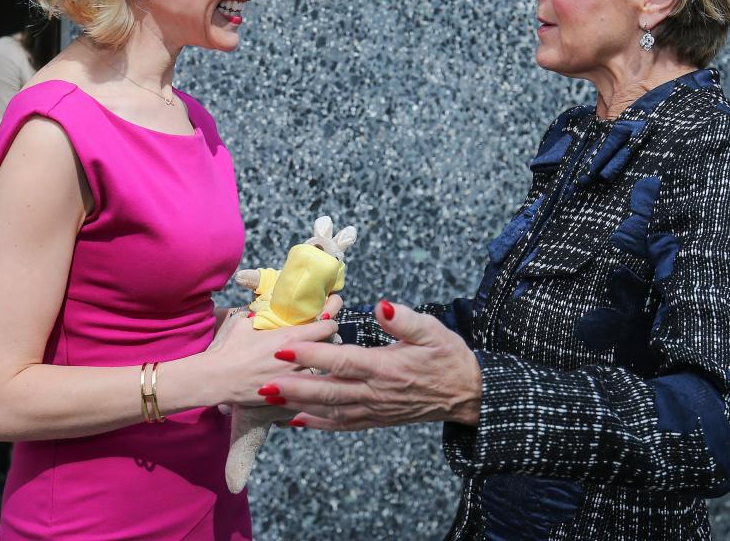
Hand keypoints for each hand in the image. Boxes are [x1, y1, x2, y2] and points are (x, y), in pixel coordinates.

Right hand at [190, 312, 338, 408]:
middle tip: (321, 342)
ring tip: (310, 361)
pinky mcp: (289, 394)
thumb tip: (264, 312)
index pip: (328, 326)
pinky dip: (307, 381)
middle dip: (327, 343)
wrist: (218, 378)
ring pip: (321, 368)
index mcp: (291, 335)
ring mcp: (295, 377)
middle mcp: (299, 356)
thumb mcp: (245, 323)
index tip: (325, 322)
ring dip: (319, 364)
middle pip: (330, 347)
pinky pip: (307, 385)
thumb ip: (262, 317)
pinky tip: (300, 379)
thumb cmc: (230, 349)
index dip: (329, 322)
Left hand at [269, 300, 482, 430]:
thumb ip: (405, 320)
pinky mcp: (376, 418)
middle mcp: (377, 392)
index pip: (342, 360)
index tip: (285, 347)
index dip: (312, 355)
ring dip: (298, 405)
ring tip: (269, 400)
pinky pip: (342, 423)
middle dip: (293, 386)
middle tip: (263, 382)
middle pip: (328, 390)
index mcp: (387, 367)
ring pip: (330, 409)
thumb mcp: (432, 330)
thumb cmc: (448, 356)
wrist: (466, 393)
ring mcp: (375, 409)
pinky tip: (296, 421)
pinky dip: (317, 423)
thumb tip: (381, 306)